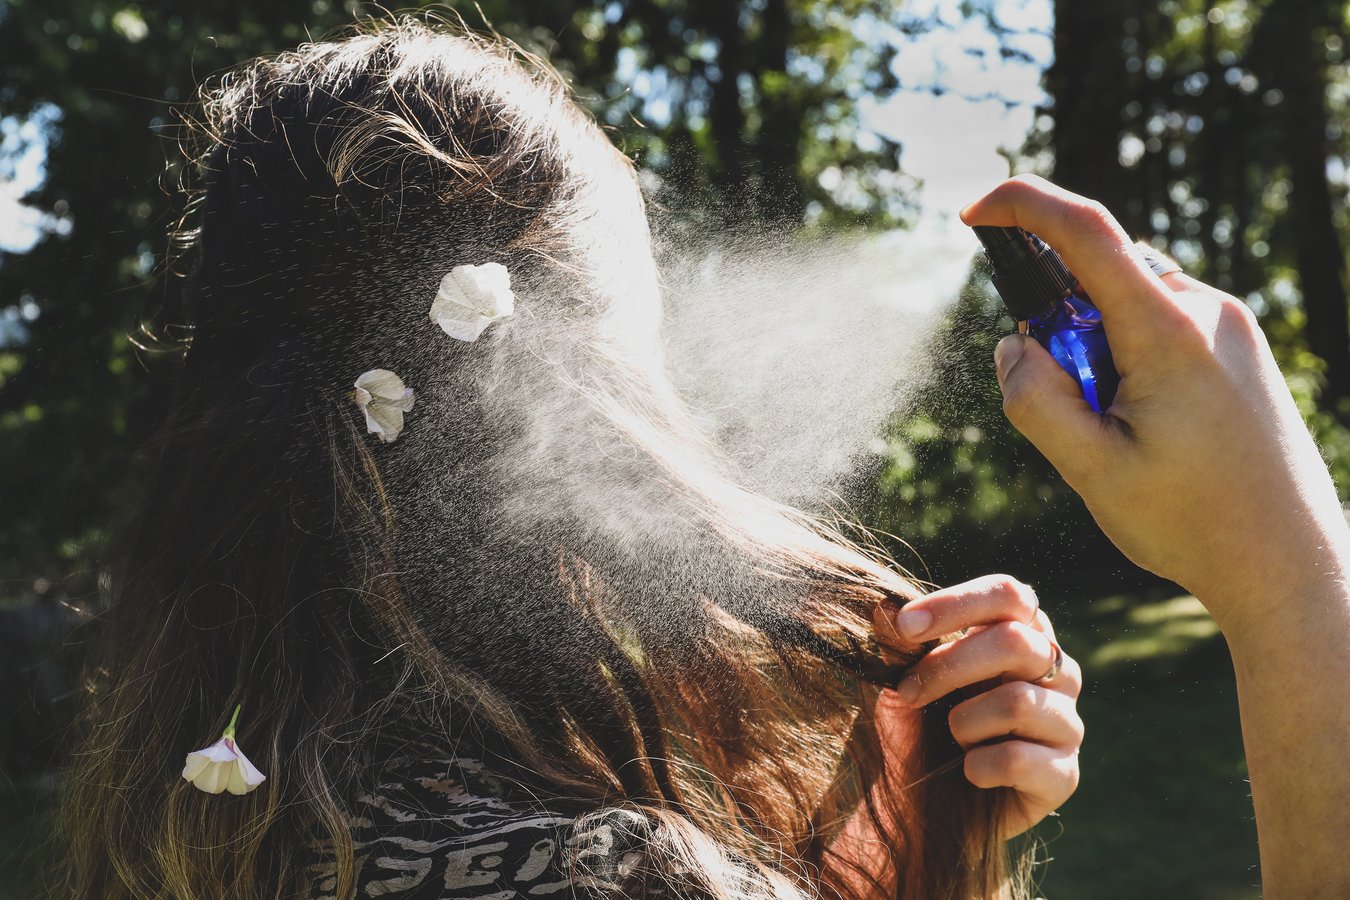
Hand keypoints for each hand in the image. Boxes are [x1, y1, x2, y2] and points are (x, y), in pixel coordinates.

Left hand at [872, 574, 1083, 837]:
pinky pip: (1019, 759)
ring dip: (963, 722)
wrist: (918, 804)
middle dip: (947, 667)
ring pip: (1018, 702)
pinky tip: (968, 772)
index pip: (1008, 595)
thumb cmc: (915, 727)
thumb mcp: (899, 680)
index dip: (956, 604)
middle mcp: (1057, 671)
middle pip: (1015, 643)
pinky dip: (977, 766)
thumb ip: (898, 644)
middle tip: (907, 693)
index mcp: (1022, 632)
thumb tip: (881, 605)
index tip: (905, 626)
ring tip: (951, 739)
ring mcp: (1067, 723)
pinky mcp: (1065, 775)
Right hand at [959, 175, 1349, 635]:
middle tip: (1075, 415)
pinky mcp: (1239, 345)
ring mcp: (1230, 325)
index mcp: (1167, 331)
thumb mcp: (1090, 470)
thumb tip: (1014, 345)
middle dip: (1060, 330)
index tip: (973, 210)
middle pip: (1098, 277)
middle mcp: (1206, 309)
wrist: (1291, 562)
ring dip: (1096, 349)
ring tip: (1121, 433)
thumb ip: (1035, 399)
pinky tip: (1150, 429)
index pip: (1085, 231)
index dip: (1022, 205)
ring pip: (1127, 302)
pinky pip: (1160, 322)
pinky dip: (1128, 357)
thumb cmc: (1193, 522)